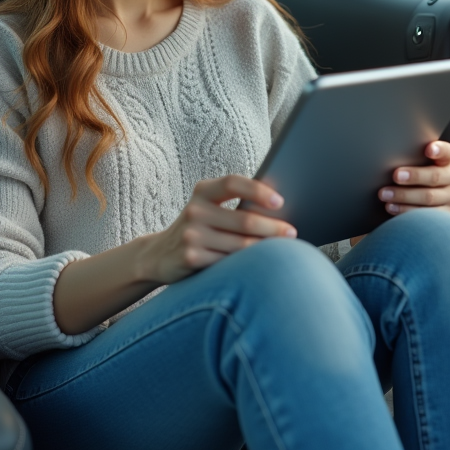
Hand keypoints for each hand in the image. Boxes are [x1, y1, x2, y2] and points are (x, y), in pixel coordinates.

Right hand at [140, 176, 296, 284]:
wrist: (158, 255)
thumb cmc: (197, 228)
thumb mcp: (207, 209)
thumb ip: (233, 204)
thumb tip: (279, 209)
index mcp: (202, 192)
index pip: (233, 183)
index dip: (258, 190)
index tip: (280, 201)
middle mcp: (195, 211)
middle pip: (244, 219)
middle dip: (273, 228)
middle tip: (292, 232)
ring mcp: (191, 235)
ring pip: (240, 245)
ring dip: (265, 249)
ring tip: (282, 252)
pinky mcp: (191, 258)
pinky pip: (229, 263)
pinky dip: (247, 265)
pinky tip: (260, 266)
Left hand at [379, 140, 449, 215]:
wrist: (422, 199)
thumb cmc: (413, 174)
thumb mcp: (416, 163)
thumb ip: (410, 158)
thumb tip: (388, 155)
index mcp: (447, 160)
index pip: (447, 152)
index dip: (439, 150)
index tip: (428, 149)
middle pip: (435, 176)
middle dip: (415, 176)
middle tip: (395, 176)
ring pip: (429, 197)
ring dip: (404, 196)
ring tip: (385, 195)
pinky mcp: (447, 215)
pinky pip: (426, 215)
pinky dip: (406, 211)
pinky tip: (392, 207)